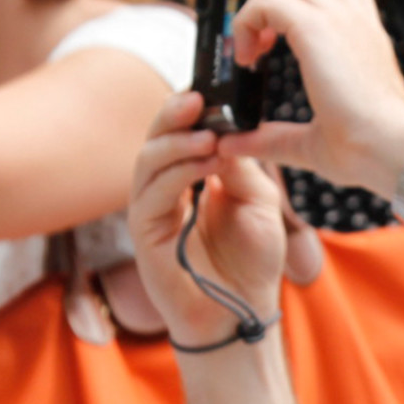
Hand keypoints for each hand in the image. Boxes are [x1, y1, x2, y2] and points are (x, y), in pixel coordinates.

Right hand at [130, 92, 294, 349]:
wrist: (244, 314)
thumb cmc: (252, 262)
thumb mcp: (257, 201)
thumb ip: (240, 165)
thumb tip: (225, 128)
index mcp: (191, 177)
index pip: (181, 132)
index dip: (191, 110)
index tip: (209, 89)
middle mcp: (166, 189)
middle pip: (157, 139)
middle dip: (174, 115)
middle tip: (196, 98)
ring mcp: (152, 210)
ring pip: (148, 162)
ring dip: (177, 144)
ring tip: (207, 135)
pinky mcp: (145, 234)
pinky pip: (152, 194)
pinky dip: (176, 174)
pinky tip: (203, 162)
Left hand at [218, 0, 403, 198]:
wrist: (393, 149)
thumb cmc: (369, 150)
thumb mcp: (313, 140)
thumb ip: (273, 137)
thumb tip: (236, 142)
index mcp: (365, 34)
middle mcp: (355, 18)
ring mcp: (339, 18)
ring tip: (241, 25)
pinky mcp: (317, 28)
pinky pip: (268, 2)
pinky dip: (249, 23)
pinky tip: (248, 54)